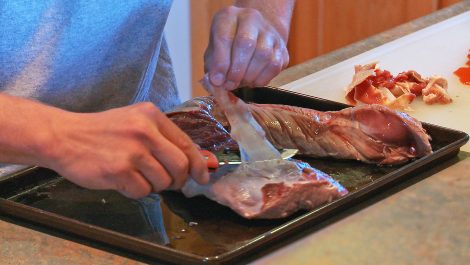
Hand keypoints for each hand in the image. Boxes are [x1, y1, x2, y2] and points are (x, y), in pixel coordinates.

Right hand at [43, 103, 208, 198]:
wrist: (63, 136)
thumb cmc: (101, 131)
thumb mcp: (135, 122)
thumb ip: (163, 139)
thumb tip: (195, 163)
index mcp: (152, 115)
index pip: (186, 144)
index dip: (198, 164)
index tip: (203, 177)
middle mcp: (145, 131)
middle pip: (180, 166)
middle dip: (179, 180)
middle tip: (170, 183)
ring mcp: (132, 151)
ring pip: (163, 181)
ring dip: (154, 186)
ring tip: (137, 176)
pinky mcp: (119, 170)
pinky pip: (142, 191)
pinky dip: (136, 191)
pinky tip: (123, 181)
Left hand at [204, 6, 289, 89]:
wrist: (253, 35)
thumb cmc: (228, 46)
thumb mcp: (213, 51)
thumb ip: (213, 66)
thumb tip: (217, 82)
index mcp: (229, 16)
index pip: (225, 37)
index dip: (221, 63)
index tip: (217, 80)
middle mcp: (251, 18)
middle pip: (246, 43)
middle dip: (237, 70)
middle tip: (230, 84)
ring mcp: (270, 32)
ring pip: (264, 54)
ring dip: (250, 76)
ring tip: (241, 83)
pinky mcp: (281, 47)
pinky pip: (275, 65)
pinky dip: (262, 79)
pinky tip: (252, 81)